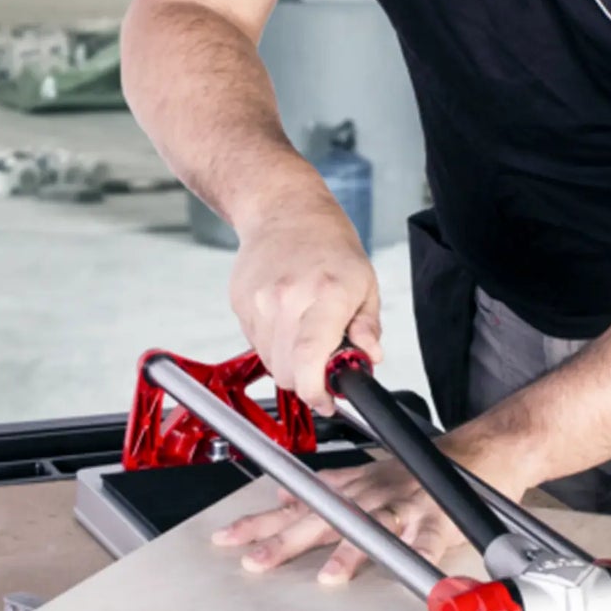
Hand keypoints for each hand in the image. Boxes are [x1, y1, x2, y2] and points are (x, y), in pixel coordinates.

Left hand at [212, 428, 539, 583]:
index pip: (298, 505)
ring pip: (374, 525)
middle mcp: (373, 494)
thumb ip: (328, 488)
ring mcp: (406, 505)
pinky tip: (413, 570)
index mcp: (354, 489)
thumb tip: (284, 497)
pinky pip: (430, 537)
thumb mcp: (367, 472)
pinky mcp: (441, 517)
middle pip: (324, 518)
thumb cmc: (421, 470)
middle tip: (256, 563)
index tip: (227, 539)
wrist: (479, 452)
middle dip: (288, 541)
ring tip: (329, 577)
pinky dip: (422, 553)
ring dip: (352, 551)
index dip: (261, 522)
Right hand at [229, 192, 380, 412]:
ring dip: (290, 364)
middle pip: (287, 371)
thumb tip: (371, 358)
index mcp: (325, 294)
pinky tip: (287, 321)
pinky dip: (274, 346)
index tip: (327, 400)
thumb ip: (368, 326)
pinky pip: (256, 345)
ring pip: (270, 363)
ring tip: (307, 335)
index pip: (309, 358)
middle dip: (308, 381)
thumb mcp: (365, 282)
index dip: (316, 391)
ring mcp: (258, 302)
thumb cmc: (329, 243)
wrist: (284, 210)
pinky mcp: (240, 303)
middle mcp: (287, 299)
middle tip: (325, 367)